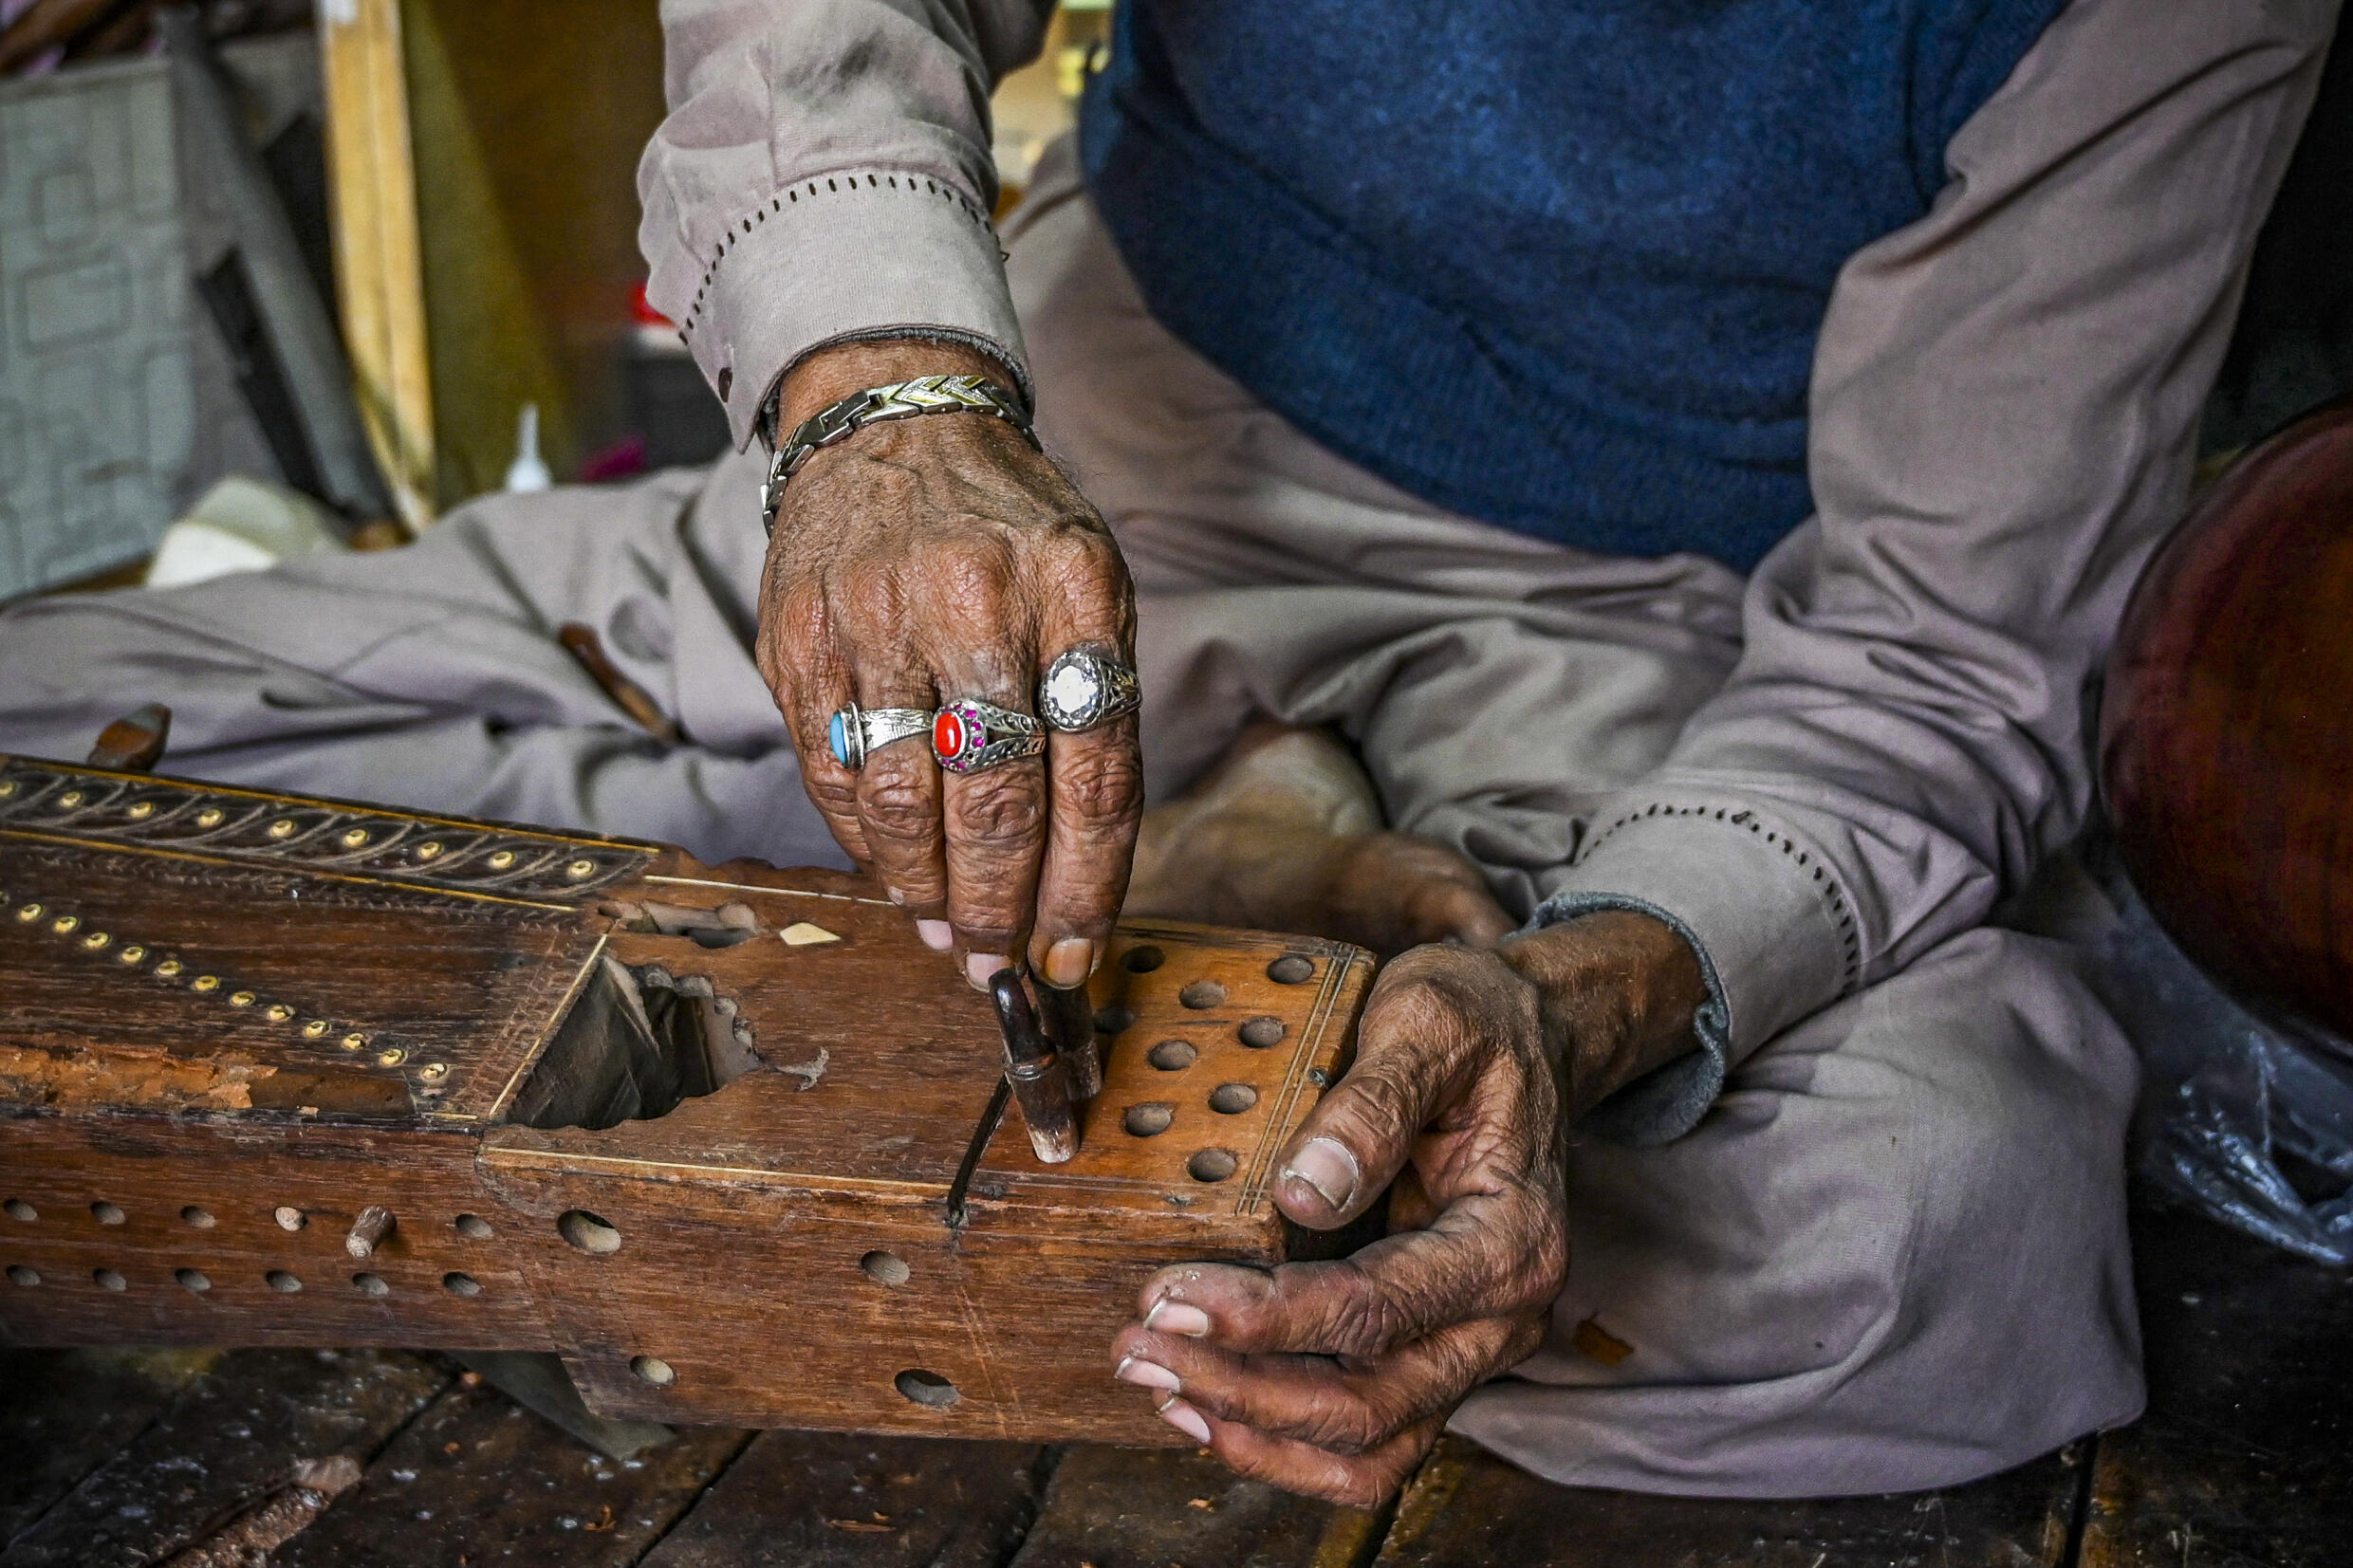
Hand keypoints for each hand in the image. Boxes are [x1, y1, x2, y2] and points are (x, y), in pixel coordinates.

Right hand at [756, 338, 1141, 990]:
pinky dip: (863, 846)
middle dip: (1002, 910)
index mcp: (1076, 592)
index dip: (1087, 888)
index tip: (1076, 955)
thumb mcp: (1088, 586)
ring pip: (904, 805)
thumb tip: (1073, 875)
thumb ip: (1094, 712)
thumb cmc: (1007, 530)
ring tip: (945, 934)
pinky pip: (832, 776)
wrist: (894, 421)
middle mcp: (979, 603)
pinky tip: (891, 872)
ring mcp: (879, 619)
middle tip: (1000, 965)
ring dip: (927, 893)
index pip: (1096, 778)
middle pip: (998, 804)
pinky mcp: (801, 638)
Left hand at [1108, 911, 1705, 1503]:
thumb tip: (1302, 1194)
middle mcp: (1502, 1318)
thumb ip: (1373, 1105)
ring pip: (1367, 1446)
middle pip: (1368, 1404)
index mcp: (1513, 1239)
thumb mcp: (1429, 1025)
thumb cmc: (1478, 1028)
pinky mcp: (1433, 1357)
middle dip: (1242, 1386)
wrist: (1525, 1040)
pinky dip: (1285, 1440)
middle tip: (1138, 1345)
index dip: (1267, 1318)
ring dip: (1255, 1430)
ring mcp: (1470, 1349)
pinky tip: (1205, 1405)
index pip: (1379, 1309)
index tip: (1169, 1298)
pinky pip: (1368, 1439)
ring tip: (1157, 1380)